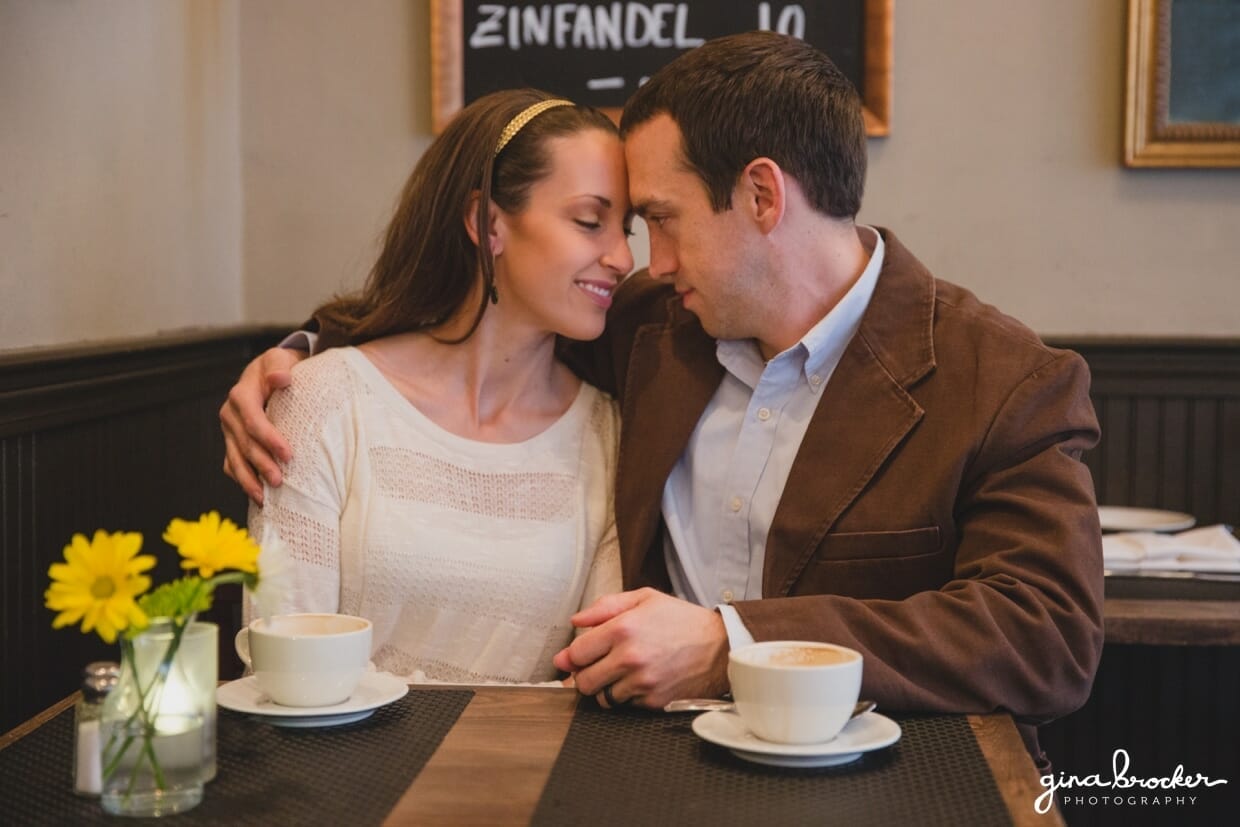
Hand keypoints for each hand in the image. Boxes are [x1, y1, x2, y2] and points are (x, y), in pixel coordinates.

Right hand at [220, 346, 304, 504]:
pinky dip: (243, 480)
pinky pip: (232, 464)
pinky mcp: (231, 442)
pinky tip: (257, 496)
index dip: (269, 439)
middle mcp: (230, 414)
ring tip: (264, 497)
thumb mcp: (281, 359)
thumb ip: (280, 367)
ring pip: (234, 459)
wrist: (272, 372)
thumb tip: (281, 378)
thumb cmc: (281, 367)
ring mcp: (228, 430)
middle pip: (244, 444)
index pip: (253, 420)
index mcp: (241, 394)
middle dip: (261, 464)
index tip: (288, 454)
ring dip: (248, 479)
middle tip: (279, 481)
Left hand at [552, 588, 729, 708]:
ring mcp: (642, 682)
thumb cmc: (683, 620)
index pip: (577, 654)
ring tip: (620, 675)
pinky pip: (626, 706)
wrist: (721, 646)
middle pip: (584, 682)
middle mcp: (629, 658)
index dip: (573, 656)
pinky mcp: (654, 701)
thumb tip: (576, 622)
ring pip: (603, 698)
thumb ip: (606, 606)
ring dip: (606, 689)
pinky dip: (628, 697)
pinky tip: (640, 682)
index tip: (577, 657)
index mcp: (622, 629)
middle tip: (597, 668)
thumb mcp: (645, 599)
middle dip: (585, 676)